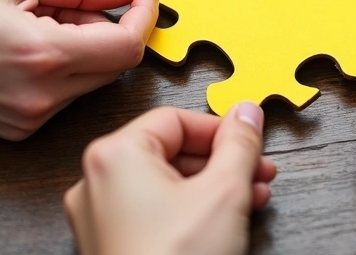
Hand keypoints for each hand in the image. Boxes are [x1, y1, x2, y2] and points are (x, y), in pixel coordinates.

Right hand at [0, 0, 158, 139]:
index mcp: (45, 54)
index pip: (128, 45)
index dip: (146, 17)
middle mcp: (45, 95)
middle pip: (115, 65)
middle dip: (109, 29)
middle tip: (74, 5)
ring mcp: (33, 118)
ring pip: (90, 81)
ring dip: (84, 49)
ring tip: (39, 25)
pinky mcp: (20, 131)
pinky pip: (64, 98)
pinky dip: (62, 71)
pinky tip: (25, 51)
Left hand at [64, 105, 276, 254]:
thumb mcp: (224, 192)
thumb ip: (239, 144)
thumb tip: (246, 113)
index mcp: (115, 155)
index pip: (175, 119)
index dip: (221, 129)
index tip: (251, 139)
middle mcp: (96, 183)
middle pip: (170, 152)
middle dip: (222, 161)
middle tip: (259, 172)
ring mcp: (99, 219)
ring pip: (165, 185)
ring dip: (212, 187)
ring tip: (252, 199)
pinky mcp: (109, 247)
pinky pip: (153, 213)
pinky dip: (189, 211)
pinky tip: (224, 224)